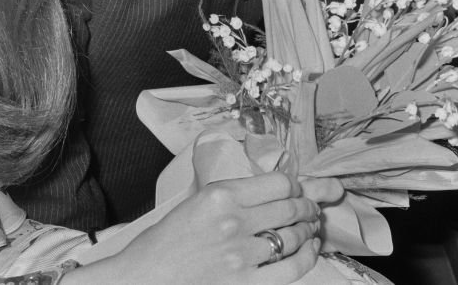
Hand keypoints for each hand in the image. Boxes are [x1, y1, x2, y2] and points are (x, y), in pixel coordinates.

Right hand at [73, 172, 322, 284]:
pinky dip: (308, 256)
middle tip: (310, 207)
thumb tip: (269, 190)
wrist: (147, 278)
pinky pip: (292, 268)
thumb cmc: (166, 241)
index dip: (294, 186)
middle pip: (290, 207)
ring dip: (308, 229)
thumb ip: (231, 194)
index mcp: (220, 194)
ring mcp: (243, 255)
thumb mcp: (197, 202)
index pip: (278, 183)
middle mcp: (235, 221)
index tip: (295, 189)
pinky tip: (311, 249)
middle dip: (306, 206)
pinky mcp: (248, 283)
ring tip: (311, 227)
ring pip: (294, 235)